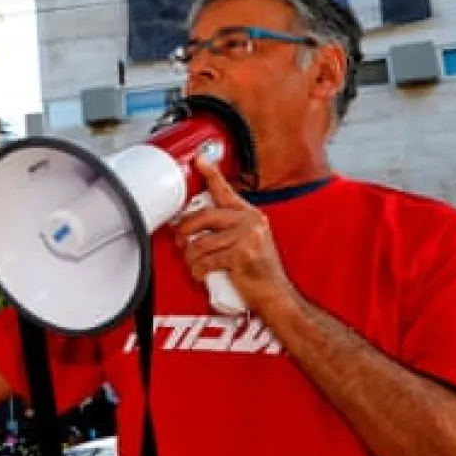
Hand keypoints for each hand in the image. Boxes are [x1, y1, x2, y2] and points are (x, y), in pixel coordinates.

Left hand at [174, 156, 298, 317]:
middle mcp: (250, 221)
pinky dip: (198, 270)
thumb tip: (195, 222)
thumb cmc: (258, 271)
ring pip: (200, 242)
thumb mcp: (248, 241)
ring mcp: (248, 238)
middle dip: (184, 230)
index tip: (199, 159)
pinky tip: (201, 274)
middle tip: (180, 241)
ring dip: (190, 257)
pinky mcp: (242, 255)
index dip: (210, 173)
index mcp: (250, 215)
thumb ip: (228, 228)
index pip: (226, 190)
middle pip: (203, 216)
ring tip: (194, 264)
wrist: (276, 295)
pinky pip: (206, 260)